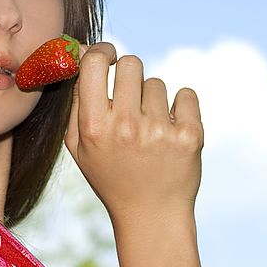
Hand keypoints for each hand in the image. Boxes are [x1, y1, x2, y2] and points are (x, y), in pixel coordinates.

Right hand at [63, 43, 204, 224]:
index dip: (103, 52)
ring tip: (151, 131)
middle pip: (131, 64)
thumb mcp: (80, 146)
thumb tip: (84, 52)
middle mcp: (126, 127)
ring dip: (155, 101)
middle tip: (132, 101)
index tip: (109, 58)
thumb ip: (77, 100)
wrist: (152, 215)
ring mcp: (160, 131)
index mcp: (94, 128)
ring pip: (157, 84)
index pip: (95, 63)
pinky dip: (182, 108)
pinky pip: (186, 95)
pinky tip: (173, 131)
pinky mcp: (190, 136)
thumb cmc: (112, 176)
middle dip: (131, 76)